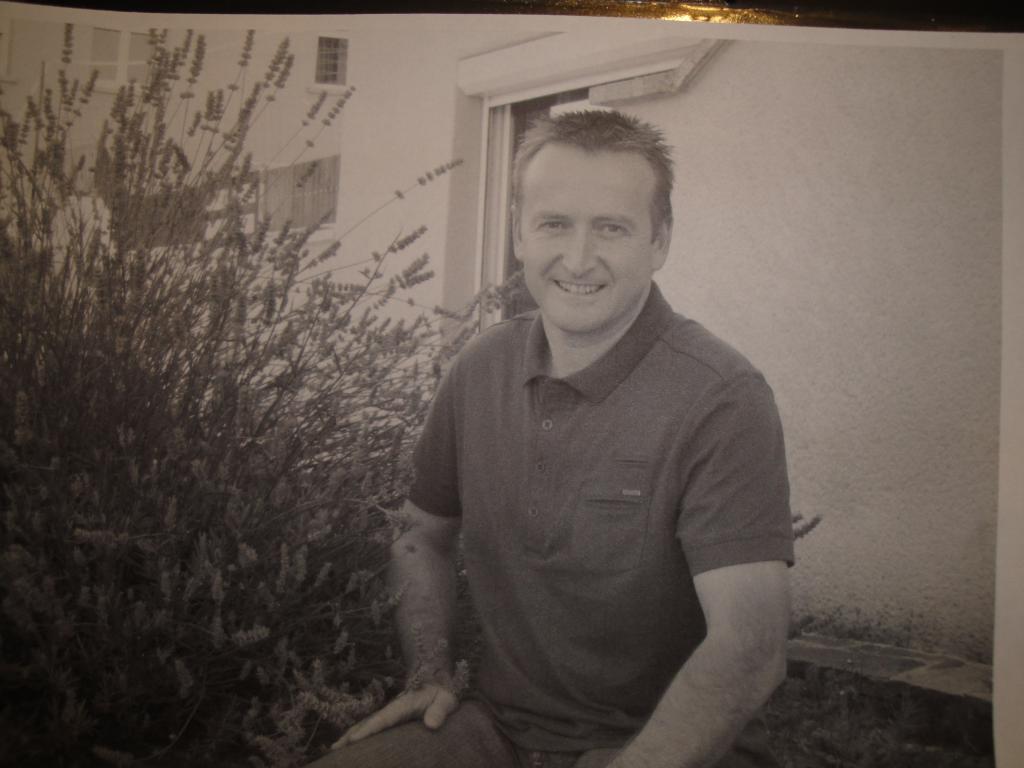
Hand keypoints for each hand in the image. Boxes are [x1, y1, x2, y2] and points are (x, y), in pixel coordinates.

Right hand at [331, 682, 458, 748]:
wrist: (437, 680)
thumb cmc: (442, 693)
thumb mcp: (446, 700)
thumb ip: (439, 711)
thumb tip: (432, 725)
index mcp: (403, 706)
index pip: (383, 719)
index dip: (368, 730)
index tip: (353, 739)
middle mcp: (391, 709)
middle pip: (367, 723)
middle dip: (351, 735)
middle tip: (334, 750)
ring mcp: (389, 713)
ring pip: (366, 725)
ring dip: (350, 735)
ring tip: (335, 750)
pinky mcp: (390, 718)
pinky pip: (372, 727)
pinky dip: (359, 734)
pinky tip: (351, 744)